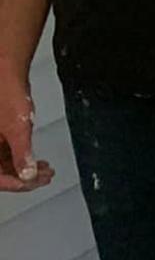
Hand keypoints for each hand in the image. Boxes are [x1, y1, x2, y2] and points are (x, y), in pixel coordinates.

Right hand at [0, 75, 51, 191]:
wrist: (5, 74)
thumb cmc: (6, 96)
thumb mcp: (18, 128)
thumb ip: (22, 154)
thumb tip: (28, 175)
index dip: (17, 184)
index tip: (36, 182)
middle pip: (1, 173)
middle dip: (24, 177)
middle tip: (45, 177)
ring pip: (3, 165)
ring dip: (24, 169)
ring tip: (45, 170)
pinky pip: (4, 154)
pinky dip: (20, 158)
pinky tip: (36, 160)